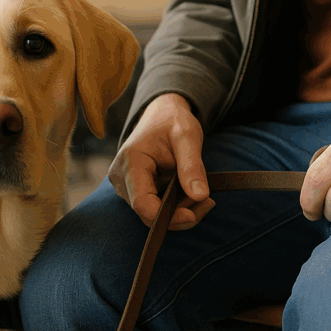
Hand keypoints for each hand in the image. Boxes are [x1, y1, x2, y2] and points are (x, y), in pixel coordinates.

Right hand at [109, 93, 215, 229]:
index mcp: (130, 162)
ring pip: (152, 214)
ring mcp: (125, 186)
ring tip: (203, 196)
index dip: (166, 216)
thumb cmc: (172, 120)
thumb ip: (192, 165)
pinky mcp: (133, 191)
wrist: (160, 115)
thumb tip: (200, 196)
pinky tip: (190, 194)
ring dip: (180, 212)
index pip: (142, 203)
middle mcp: (121, 178)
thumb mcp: (187, 136)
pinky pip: (154, 208)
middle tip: (208, 202)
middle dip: (179, 215)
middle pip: (148, 213)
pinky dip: (175, 207)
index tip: (193, 215)